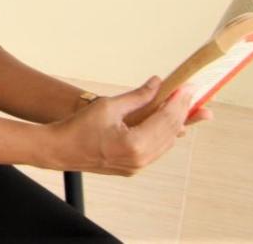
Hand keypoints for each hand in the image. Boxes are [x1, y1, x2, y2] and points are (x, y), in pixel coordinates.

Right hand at [45, 77, 198, 175]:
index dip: (179, 102)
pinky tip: (167, 121)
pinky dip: (164, 134)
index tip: (188, 87)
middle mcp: (140, 159)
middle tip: (191, 93)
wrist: (61, 149)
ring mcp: (138, 166)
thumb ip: (137, 96)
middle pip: (171, 132)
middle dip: (183, 111)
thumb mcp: (108, 105)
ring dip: (176, 123)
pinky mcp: (133, 168)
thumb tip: (157, 84)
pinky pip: (156, 149)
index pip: (166, 120)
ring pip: (166, 143)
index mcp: (135, 144)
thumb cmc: (79, 127)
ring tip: (184, 105)